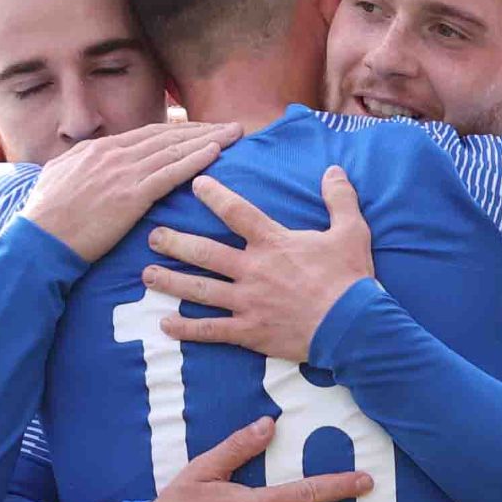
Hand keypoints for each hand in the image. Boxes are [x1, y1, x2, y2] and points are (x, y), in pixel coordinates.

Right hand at [22, 122, 242, 261]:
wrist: (39, 241)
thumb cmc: (45, 217)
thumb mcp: (57, 177)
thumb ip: (78, 163)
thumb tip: (85, 157)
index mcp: (99, 149)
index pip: (149, 134)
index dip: (180, 131)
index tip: (202, 130)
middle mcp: (114, 154)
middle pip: (168, 136)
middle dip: (203, 129)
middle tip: (230, 127)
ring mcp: (123, 173)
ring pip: (175, 150)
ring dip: (209, 140)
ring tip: (234, 135)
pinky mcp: (131, 195)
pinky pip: (171, 173)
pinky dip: (196, 160)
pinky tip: (216, 153)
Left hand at [142, 166, 373, 361]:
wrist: (354, 327)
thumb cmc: (351, 278)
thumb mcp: (352, 231)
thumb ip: (340, 198)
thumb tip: (334, 169)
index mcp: (274, 243)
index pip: (237, 212)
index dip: (214, 196)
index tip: (195, 185)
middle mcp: (253, 270)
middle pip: (205, 252)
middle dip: (175, 242)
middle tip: (152, 236)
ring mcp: (248, 302)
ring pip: (201, 289)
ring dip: (171, 281)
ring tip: (146, 275)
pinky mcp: (250, 331)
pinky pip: (212, 330)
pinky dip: (187, 328)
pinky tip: (166, 324)